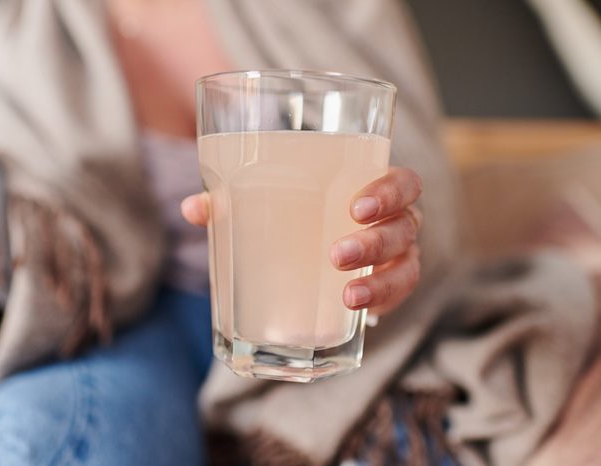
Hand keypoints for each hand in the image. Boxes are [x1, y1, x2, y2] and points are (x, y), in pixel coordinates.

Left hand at [181, 167, 422, 318]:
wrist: (306, 251)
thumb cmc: (293, 215)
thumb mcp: (266, 204)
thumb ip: (232, 202)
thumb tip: (192, 208)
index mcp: (372, 190)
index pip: (403, 182)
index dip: (390, 191)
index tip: (356, 207)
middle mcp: (395, 221)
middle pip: (405, 226)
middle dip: (375, 242)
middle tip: (336, 255)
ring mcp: (396, 258)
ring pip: (408, 266)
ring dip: (381, 281)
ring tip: (348, 295)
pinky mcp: (388, 288)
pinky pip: (398, 297)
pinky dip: (382, 303)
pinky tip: (355, 311)